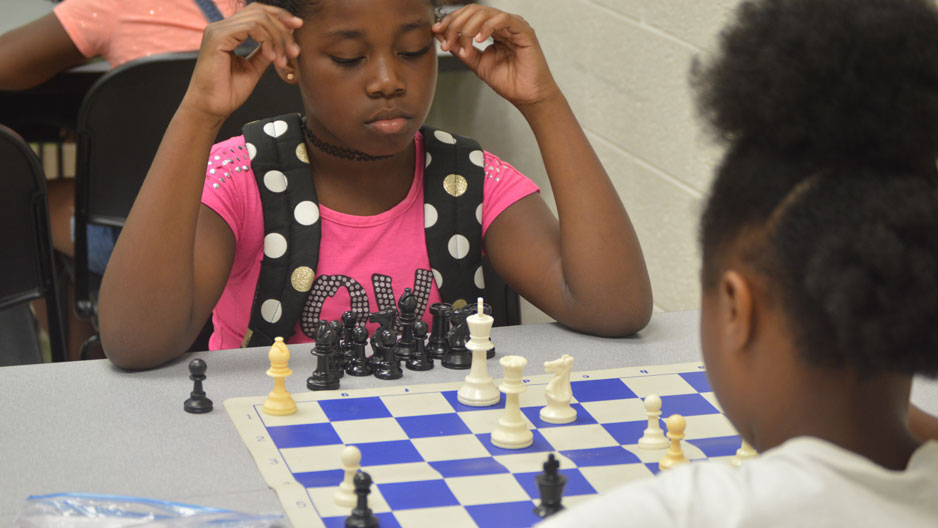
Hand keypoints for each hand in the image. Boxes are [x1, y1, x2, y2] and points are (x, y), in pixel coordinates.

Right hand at [182, 3, 301, 120]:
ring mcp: (218, 30)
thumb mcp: (254, 68)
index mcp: (229, 31)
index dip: (279, 16)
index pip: (257, 12)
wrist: (211, 108)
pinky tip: (271, 57)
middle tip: (294, 50)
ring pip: (259, 19)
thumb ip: (265, 52)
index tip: (298, 26)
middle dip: (283, 28)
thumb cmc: (228, 92)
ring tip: (283, 60)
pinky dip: (267, 41)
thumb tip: (283, 41)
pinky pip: (251, 28)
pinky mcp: (218, 37)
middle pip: (260, 12)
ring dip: (278, 38)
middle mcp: (222, 27)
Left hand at [433, 5, 559, 109]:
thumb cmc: (508, 81)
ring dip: (468, 28)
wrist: (526, 96)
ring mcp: (513, 26)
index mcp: (492, 30)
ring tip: (464, 45)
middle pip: (474, 11)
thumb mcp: (476, 63)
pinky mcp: (524, 31)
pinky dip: (487, 27)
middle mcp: (503, 25)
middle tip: (447, 40)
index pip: (468, 15)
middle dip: (456, 24)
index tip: (437, 31)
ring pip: (486, 13)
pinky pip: (503, 20)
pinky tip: (479, 39)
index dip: (451, 21)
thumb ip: (461, 48)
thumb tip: (441, 36)